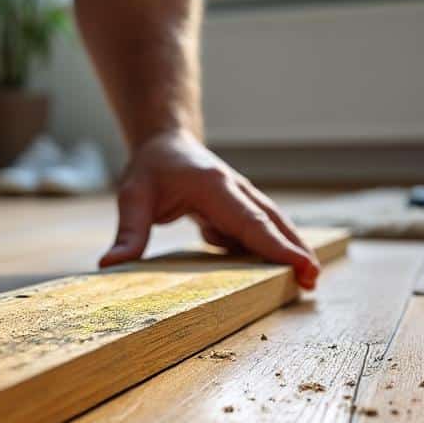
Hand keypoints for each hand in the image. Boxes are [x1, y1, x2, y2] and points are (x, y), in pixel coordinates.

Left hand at [100, 131, 319, 288]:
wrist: (166, 142)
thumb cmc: (151, 168)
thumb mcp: (133, 196)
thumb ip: (129, 231)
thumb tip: (110, 265)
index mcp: (214, 186)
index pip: (250, 220)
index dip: (276, 245)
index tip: (300, 265)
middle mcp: (236, 190)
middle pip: (272, 223)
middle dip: (295, 250)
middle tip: (312, 280)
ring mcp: (241, 199)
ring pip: (272, 225)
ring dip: (291, 249)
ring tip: (308, 280)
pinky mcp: (240, 210)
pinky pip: (260, 230)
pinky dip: (274, 248)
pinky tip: (281, 271)